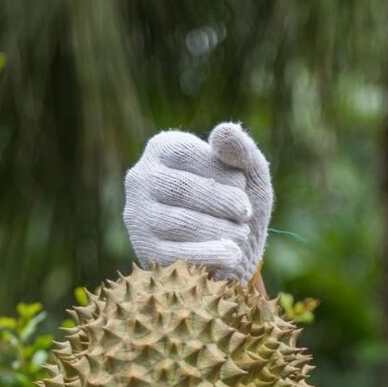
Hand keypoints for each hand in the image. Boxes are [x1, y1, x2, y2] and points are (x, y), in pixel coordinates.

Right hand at [122, 122, 273, 283]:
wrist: (232, 255)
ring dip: (222, 229)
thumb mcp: (249, 175)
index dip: (223, 172)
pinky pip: (179, 252)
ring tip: (241, 234)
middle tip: (245, 213)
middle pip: (183, 188)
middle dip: (223, 202)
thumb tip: (223, 131)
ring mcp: (138, 215)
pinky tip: (233, 255)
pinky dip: (212, 254)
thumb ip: (242, 151)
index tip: (242, 185)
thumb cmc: (237, 207)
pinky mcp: (146, 250)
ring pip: (182, 221)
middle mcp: (141, 178)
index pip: (190, 154)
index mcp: (162, 149)